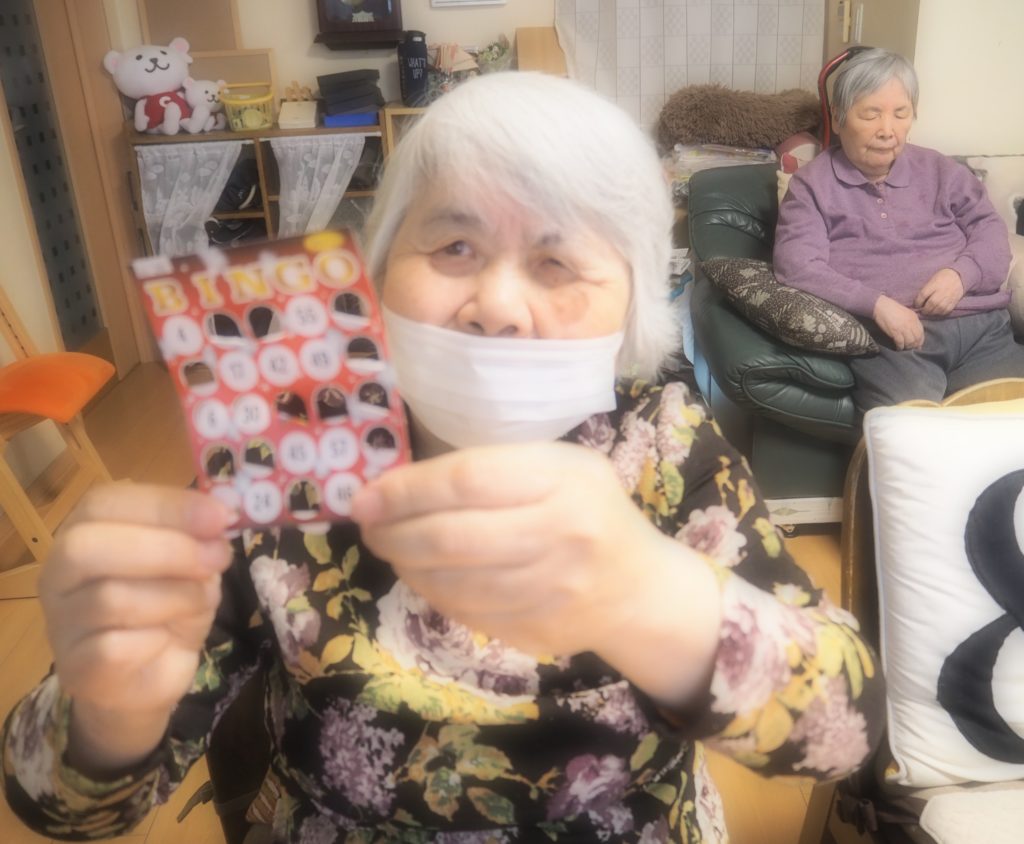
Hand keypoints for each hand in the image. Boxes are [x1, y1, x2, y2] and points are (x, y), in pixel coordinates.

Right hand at [40, 485, 233, 768]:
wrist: (151, 674)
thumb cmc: (168, 606)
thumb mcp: (192, 563)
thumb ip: (198, 537)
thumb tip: (221, 518)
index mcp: (84, 531)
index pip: (104, 502)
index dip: (164, 505)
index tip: (220, 516)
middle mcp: (58, 573)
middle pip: (88, 547)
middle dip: (166, 549)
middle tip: (218, 558)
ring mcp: (61, 623)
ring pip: (110, 599)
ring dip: (175, 596)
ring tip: (202, 600)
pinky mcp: (75, 668)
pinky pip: (114, 647)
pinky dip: (156, 640)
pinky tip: (168, 639)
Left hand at [352, 443, 720, 702]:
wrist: (639, 588)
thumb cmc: (589, 510)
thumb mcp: (560, 466)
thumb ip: (495, 467)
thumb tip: (400, 486)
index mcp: (563, 480)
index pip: (467, 480)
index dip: (406, 490)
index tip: (366, 496)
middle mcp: (559, 534)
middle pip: (451, 536)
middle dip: (393, 532)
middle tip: (367, 526)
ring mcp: (549, 590)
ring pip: (451, 581)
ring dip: (405, 565)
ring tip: (389, 547)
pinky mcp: (537, 630)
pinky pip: (465, 612)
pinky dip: (431, 592)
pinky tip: (422, 575)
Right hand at [873, 295, 923, 349]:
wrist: (882, 306)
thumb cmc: (893, 309)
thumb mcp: (906, 313)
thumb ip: (911, 322)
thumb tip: (914, 333)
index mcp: (914, 318)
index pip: (921, 332)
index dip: (920, 340)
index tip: (918, 345)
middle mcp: (911, 324)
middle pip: (917, 339)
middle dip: (915, 345)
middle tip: (911, 348)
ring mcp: (903, 328)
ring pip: (910, 342)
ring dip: (907, 347)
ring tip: (904, 348)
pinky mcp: (895, 332)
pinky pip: (900, 343)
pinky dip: (900, 347)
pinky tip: (898, 347)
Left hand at [914, 268, 964, 315]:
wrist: (958, 276)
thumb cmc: (941, 278)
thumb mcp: (932, 280)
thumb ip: (926, 290)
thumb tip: (918, 301)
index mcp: (934, 284)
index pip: (923, 295)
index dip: (917, 302)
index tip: (916, 305)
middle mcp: (942, 291)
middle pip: (931, 303)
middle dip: (925, 309)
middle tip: (922, 311)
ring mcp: (949, 297)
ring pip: (938, 308)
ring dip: (932, 313)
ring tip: (929, 312)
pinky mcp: (954, 301)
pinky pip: (946, 310)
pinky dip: (940, 313)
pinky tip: (937, 312)